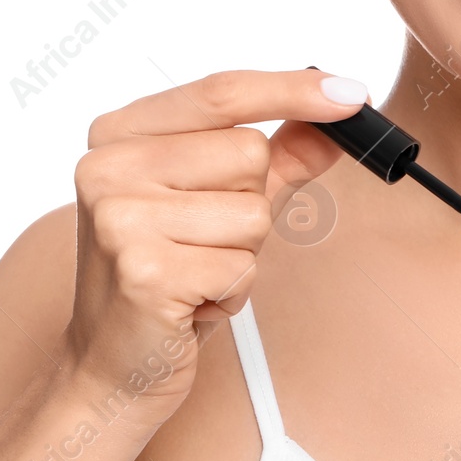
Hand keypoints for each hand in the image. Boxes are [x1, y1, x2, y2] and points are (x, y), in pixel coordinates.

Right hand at [63, 67, 367, 421]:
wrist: (109, 370)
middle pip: (249, 152)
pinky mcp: (143, 272)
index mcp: (119, 134)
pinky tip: (190, 307)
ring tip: (194, 276)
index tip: (353, 93)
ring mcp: (120, 218)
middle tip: (203, 243)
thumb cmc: (167, 280)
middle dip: (251, 205)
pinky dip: (232, 294)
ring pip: (253, 213)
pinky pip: (242, 267)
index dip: (293, 90)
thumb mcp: (223, 203)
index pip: (222, 91)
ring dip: (241, 256)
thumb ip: (280, 154)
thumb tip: (341, 106)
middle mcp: (107, 166)